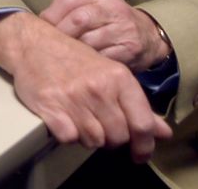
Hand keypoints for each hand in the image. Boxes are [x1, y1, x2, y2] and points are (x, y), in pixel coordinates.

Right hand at [0, 12, 172, 161]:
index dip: (144, 145)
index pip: (142, 124)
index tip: (140, 154)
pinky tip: (65, 120)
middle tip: (101, 126)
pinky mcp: (50, 107)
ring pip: (94, 141)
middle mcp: (98, 88)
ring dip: (88, 136)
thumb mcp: (111, 74)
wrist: (34, 43)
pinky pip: (69, 139)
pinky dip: (68, 134)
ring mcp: (74, 98)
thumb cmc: (73, 59)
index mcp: (118, 78)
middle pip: (118, 137)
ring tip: (81, 119)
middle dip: (111, 139)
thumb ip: (138, 105)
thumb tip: (163, 132)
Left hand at [40, 0, 169, 71]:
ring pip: (89, 41)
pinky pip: (102, 59)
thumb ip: (68, 9)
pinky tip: (81, 67)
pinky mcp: (130, 50)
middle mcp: (113, 7)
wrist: (148, 36)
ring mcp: (123, 28)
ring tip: (63, 57)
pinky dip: (88, 65)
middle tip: (51, 47)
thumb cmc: (108, 20)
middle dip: (61, 35)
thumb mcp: (91, 4)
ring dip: (73, 52)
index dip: (51, 15)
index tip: (42, 29)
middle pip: (78, 19)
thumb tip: (38, 23)